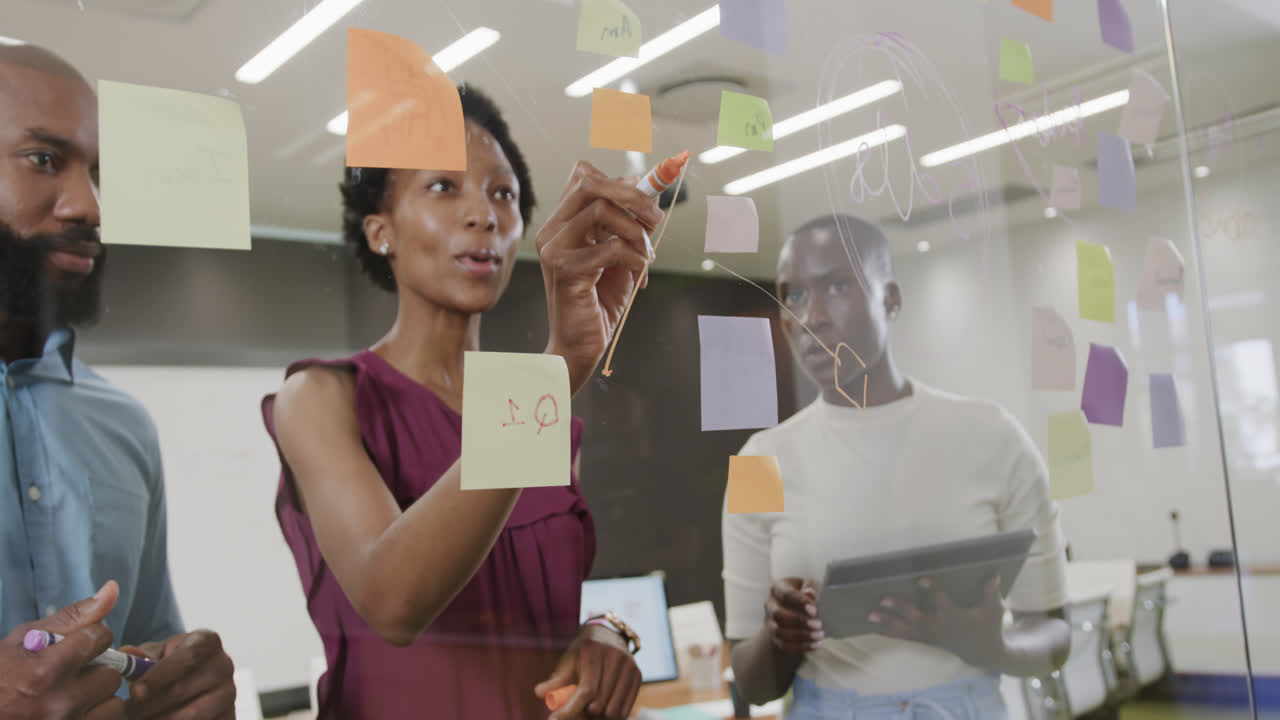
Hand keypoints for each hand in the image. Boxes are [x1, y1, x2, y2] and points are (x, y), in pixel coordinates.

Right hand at [0, 581, 126, 719]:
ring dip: (99, 698)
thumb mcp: (24, 640)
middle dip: (97, 671)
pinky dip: (95, 715)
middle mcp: (59, 702)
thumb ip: (72, 617)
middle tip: (73, 675)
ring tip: (74, 696)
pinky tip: (76, 710)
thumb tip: (113, 589)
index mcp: (45, 670)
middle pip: (111, 674)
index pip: (100, 638)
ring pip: (113, 704)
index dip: (92, 638)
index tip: (78, 645)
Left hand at [122, 631, 234, 719]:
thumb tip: (127, 653)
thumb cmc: (169, 665)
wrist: (192, 682)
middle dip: (149, 704)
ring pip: (189, 716)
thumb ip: (141, 656)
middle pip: (182, 689)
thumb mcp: (156, 655)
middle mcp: (224, 666)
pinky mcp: (229, 716)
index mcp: (207, 641)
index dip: (159, 676)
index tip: (135, 692)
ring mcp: (229, 694)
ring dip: (158, 719)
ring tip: (138, 719)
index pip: (187, 657)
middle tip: (127, 712)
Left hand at [534, 623, 640, 718]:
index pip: (586, 690)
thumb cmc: (582, 652)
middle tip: (573, 714)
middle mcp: (615, 658)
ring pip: (613, 710)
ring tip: (587, 711)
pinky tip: (601, 711)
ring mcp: (629, 667)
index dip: (570, 710)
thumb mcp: (568, 661)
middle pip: (599, 704)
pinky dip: (611, 717)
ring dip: (597, 718)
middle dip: (582, 715)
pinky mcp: (638, 676)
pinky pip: (625, 710)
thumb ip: (556, 680)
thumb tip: (539, 694)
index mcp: (594, 651)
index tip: (554, 719)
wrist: (608, 635)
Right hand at [537, 161, 662, 392]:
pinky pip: (610, 247)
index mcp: (562, 223)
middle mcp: (552, 230)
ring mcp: (555, 248)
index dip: (620, 178)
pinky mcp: (565, 269)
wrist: (580, 347)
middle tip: (657, 218)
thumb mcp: (619, 256)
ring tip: (647, 254)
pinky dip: (634, 258)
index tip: (650, 195)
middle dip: (632, 195)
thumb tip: (648, 193)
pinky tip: (638, 274)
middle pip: (589, 183)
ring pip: (601, 209)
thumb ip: (628, 226)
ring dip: (636, 230)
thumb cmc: (599, 303)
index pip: (584, 176)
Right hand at [765, 578, 822, 655]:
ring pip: (780, 632)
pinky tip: (815, 644)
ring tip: (819, 635)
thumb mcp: (808, 585)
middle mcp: (770, 605)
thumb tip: (809, 592)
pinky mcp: (775, 637)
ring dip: (801, 635)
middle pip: (778, 615)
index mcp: (778, 589)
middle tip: (818, 624)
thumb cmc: (803, 593)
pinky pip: (784, 645)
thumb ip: (810, 587)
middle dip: (799, 621)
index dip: (800, 602)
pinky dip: (800, 646)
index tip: (814, 611)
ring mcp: (770, 622)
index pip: (786, 594)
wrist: (792, 609)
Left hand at [869, 575, 1006, 667]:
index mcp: (956, 617)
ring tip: (870, 615)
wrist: (984, 654)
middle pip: (917, 618)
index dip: (933, 590)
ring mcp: (933, 636)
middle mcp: (941, 627)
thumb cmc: (989, 626)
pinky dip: (891, 633)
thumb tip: (994, 573)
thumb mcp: (994, 609)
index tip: (921, 579)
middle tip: (883, 598)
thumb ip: (990, 592)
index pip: (942, 602)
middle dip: (900, 608)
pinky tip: (875, 628)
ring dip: (888, 623)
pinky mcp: (928, 640)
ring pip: (908, 630)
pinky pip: (907, 638)